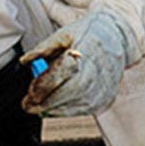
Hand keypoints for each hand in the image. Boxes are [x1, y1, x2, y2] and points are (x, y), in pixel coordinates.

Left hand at [20, 11, 137, 116]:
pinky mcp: (104, 101)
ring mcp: (102, 90)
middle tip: (27, 104)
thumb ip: (43, 48)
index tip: (29, 93)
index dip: (43, 85)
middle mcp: (96, 73)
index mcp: (85, 52)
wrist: (118, 40)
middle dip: (44, 103)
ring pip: (72, 107)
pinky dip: (63, 109)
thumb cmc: (88, 35)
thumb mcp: (64, 34)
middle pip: (66, 95)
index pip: (62, 73)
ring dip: (51, 108)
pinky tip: (56, 102)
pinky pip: (79, 111)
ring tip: (37, 104)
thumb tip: (25, 61)